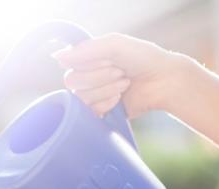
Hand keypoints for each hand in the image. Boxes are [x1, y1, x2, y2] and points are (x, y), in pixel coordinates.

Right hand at [52, 33, 193, 117]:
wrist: (162, 81)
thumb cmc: (142, 58)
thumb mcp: (115, 44)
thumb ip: (86, 49)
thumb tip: (56, 57)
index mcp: (88, 58)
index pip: (69, 64)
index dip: (89, 63)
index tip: (110, 59)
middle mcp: (86, 76)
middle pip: (72, 81)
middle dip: (99, 77)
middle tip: (120, 72)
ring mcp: (92, 95)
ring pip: (81, 97)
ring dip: (105, 89)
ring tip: (124, 84)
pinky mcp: (99, 112)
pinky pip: (88, 112)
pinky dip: (105, 104)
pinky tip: (119, 99)